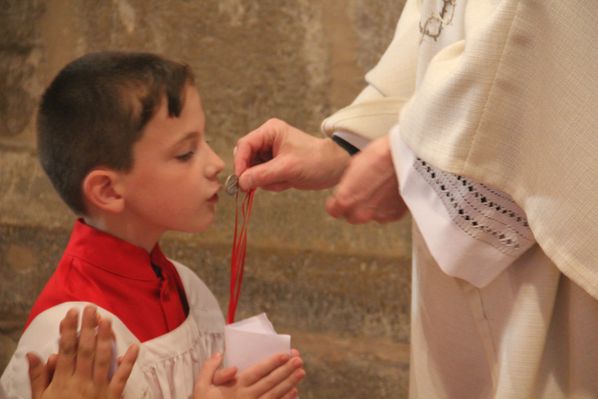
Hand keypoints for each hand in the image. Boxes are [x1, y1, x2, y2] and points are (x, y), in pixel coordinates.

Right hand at [27, 305, 138, 398]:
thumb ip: (38, 377)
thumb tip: (34, 353)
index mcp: (63, 381)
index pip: (66, 350)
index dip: (69, 331)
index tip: (71, 313)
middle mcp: (81, 382)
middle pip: (86, 350)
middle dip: (88, 328)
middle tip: (91, 308)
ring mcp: (99, 389)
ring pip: (103, 359)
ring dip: (106, 338)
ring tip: (107, 319)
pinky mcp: (113, 397)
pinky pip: (122, 377)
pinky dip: (129, 362)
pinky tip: (135, 346)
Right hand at [194, 350, 304, 398]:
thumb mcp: (201, 387)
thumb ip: (209, 369)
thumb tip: (219, 354)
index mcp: (235, 387)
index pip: (257, 372)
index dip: (272, 363)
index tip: (285, 354)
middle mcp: (246, 397)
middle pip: (270, 382)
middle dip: (286, 370)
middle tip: (299, 360)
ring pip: (275, 395)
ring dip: (290, 383)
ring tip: (301, 372)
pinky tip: (294, 391)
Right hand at [234, 118, 349, 190]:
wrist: (334, 168)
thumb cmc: (315, 161)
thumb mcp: (287, 168)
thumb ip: (262, 174)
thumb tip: (241, 182)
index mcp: (270, 131)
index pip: (244, 145)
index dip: (240, 163)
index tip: (241, 180)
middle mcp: (267, 140)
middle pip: (246, 159)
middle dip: (257, 174)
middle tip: (269, 182)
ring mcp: (270, 154)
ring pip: (254, 171)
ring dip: (266, 181)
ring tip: (285, 180)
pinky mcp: (274, 166)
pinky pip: (263, 178)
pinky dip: (273, 184)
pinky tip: (287, 182)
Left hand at [326, 135, 406, 223]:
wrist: (406, 156)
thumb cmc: (379, 156)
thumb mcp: (353, 166)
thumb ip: (347, 185)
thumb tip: (347, 188)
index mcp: (345, 200)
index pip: (333, 210)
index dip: (337, 203)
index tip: (341, 197)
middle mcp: (360, 213)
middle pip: (351, 216)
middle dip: (355, 206)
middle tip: (363, 191)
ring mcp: (378, 216)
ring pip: (370, 215)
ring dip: (372, 206)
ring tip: (380, 188)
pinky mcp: (394, 215)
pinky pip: (386, 214)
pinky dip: (387, 206)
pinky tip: (390, 191)